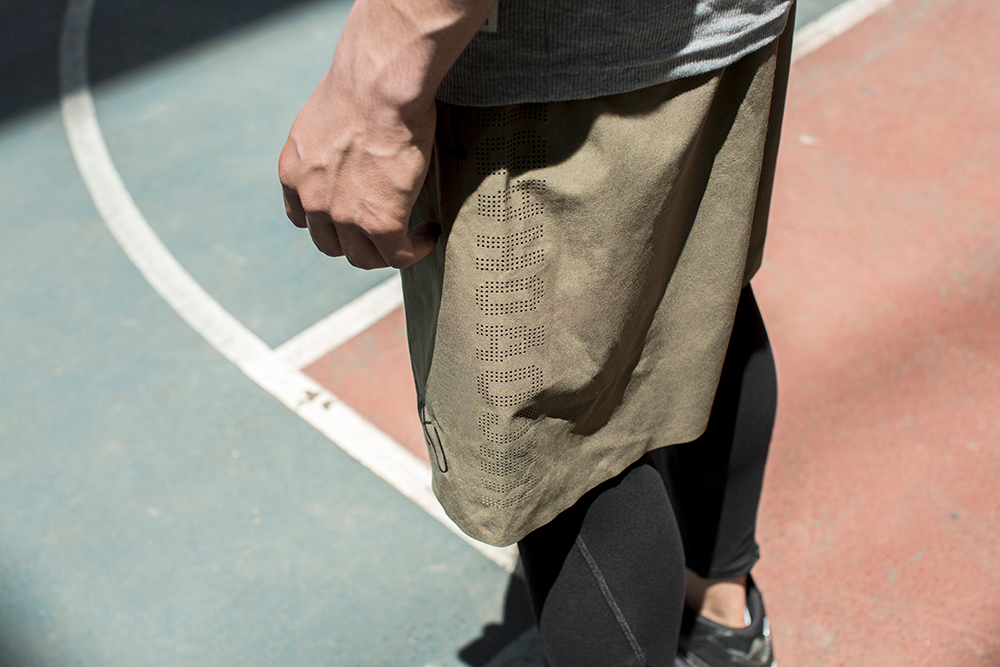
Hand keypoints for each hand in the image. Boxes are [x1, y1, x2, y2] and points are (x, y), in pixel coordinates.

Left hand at [279, 68, 438, 269]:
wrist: (378, 85)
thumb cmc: (362, 85)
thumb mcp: (325, 116)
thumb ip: (329, 142)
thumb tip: (352, 141)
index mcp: (293, 171)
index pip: (301, 217)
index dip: (326, 223)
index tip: (350, 216)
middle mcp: (312, 199)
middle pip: (330, 244)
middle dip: (356, 242)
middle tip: (384, 228)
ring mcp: (344, 215)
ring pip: (364, 257)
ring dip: (387, 251)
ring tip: (411, 235)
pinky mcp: (380, 223)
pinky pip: (399, 254)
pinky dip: (416, 249)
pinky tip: (430, 233)